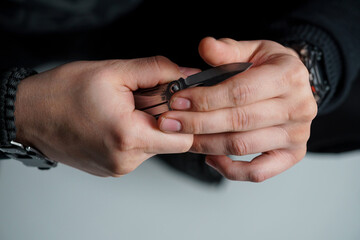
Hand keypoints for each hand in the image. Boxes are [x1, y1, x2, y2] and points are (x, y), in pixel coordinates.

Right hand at [14, 56, 193, 176]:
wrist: (28, 115)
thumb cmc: (62, 93)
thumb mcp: (113, 71)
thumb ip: (156, 71)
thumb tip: (185, 74)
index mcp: (128, 136)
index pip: (183, 137)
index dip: (184, 115)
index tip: (172, 99)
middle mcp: (125, 160)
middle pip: (169, 142)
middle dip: (164, 118)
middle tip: (142, 100)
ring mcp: (117, 168)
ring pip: (153, 147)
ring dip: (147, 126)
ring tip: (123, 110)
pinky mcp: (111, 169)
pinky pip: (136, 153)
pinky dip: (134, 136)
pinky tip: (115, 121)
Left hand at [158, 37, 317, 181]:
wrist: (295, 86)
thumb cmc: (271, 68)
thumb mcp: (254, 50)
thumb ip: (228, 51)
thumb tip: (205, 46)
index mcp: (289, 76)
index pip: (240, 92)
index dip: (205, 98)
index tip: (178, 100)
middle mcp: (298, 107)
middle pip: (239, 121)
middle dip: (198, 123)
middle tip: (170, 122)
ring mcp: (297, 135)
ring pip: (242, 146)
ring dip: (206, 144)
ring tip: (183, 137)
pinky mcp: (292, 155)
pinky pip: (258, 172)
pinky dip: (230, 170)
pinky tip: (210, 157)